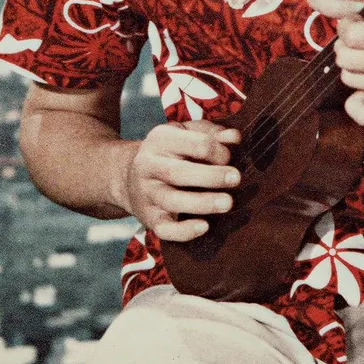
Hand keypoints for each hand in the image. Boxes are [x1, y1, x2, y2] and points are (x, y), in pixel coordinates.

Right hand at [122, 120, 240, 241]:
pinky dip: (184, 231)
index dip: (216, 150)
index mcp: (161, 139)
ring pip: (172, 201)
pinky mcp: (148, 218)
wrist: (127, 176)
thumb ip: (211, 133)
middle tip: (236, 178)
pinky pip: (164, 229)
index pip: (193, 143)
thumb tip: (235, 137)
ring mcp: (147, 193)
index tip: (229, 157)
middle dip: (211, 176)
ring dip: (202, 203)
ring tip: (228, 203)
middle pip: (179, 172)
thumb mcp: (185, 133)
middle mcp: (149, 165)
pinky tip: (204, 227)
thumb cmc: (169, 152)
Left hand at [308, 0, 363, 126]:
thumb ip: (350, 6)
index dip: (347, 28)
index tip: (358, 26)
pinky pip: (360, 111)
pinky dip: (358, 101)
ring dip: (354, 70)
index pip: (351, 34)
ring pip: (350, 80)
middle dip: (347, 49)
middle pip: (346, 59)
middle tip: (363, 45)